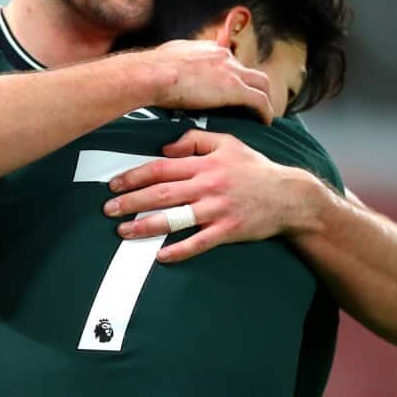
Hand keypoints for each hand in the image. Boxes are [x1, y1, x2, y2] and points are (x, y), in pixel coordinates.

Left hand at [103, 129, 321, 261]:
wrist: (289, 195)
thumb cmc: (255, 168)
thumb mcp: (228, 143)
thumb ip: (195, 140)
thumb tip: (165, 148)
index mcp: (205, 164)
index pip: (161, 168)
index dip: (135, 176)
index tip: (115, 184)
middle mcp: (208, 186)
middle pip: (162, 193)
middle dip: (132, 202)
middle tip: (108, 209)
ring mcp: (218, 210)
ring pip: (175, 218)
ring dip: (146, 226)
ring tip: (124, 231)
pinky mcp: (228, 231)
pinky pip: (199, 243)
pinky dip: (179, 250)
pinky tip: (161, 256)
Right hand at [143, 40, 273, 124]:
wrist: (152, 75)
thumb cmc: (152, 71)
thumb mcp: (166, 58)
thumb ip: (175, 62)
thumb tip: (169, 68)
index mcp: (207, 49)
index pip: (228, 61)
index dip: (233, 75)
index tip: (231, 88)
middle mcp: (223, 56)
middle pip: (247, 71)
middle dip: (252, 86)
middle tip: (252, 102)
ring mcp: (230, 70)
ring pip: (261, 83)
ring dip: (264, 97)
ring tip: (264, 113)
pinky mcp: (234, 87)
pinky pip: (259, 100)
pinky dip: (265, 111)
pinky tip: (265, 122)